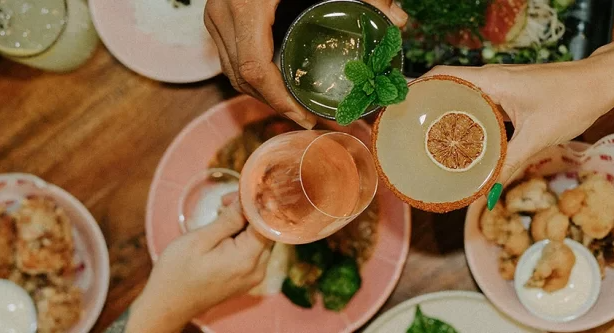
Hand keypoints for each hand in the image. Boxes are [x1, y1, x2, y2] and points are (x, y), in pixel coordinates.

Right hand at [126, 201, 272, 332]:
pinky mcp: (246, 279)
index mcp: (247, 259)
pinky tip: (223, 234)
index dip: (254, 204)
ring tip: (220, 218)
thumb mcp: (199, 240)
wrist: (167, 306)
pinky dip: (243, 238)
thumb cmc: (177, 273)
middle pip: (266, 231)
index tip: (235, 195)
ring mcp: (253, 277)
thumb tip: (247, 200)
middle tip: (224, 204)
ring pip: (261, 240)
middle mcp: (257, 270)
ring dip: (245, 225)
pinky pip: (254, 252)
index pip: (268, 223)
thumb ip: (228, 220)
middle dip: (249, 212)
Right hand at [204, 0, 407, 128]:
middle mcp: (223, 15)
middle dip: (277, 104)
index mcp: (247, 6)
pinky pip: (231, 57)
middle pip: (243, 78)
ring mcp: (215, 17)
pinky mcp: (217, 18)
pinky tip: (281, 83)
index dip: (280, 101)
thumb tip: (398, 20)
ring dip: (264, 94)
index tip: (307, 119)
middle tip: (312, 119)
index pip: (255, 68)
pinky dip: (254, 75)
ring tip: (299, 107)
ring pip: (234, 72)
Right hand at [422, 60, 613, 184]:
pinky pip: (482, 104)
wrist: (602, 84)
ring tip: (430, 138)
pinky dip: (470, 118)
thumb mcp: (537, 137)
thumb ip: (509, 166)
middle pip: (447, 86)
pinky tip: (468, 141)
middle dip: (426, 106)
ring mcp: (502, 84)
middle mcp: (492, 78)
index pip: (440, 76)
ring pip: (465, 96)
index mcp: (490, 81)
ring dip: (448, 112)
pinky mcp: (513, 93)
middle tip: (409, 130)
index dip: (415, 89)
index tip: (399, 109)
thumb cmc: (572, 101)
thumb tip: (485, 194)